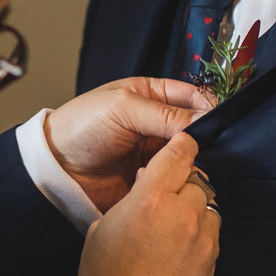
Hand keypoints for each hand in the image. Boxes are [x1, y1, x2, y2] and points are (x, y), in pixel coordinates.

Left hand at [45, 77, 210, 211]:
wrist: (57, 167)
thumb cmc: (82, 126)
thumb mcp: (124, 108)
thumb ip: (166, 114)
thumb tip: (205, 121)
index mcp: (151, 96)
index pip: (192, 96)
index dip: (207, 106)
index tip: (218, 121)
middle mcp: (157, 123)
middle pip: (194, 127)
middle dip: (203, 136)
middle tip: (206, 146)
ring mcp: (154, 152)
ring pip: (188, 154)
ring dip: (191, 159)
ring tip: (190, 164)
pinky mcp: (151, 177)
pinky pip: (174, 177)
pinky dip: (178, 178)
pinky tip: (174, 180)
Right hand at [76, 133, 219, 275]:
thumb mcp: (102, 229)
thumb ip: (128, 200)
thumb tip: (144, 185)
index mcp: (151, 199)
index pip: (178, 155)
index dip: (181, 145)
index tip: (181, 143)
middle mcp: (183, 213)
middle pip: (196, 179)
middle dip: (184, 180)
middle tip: (167, 191)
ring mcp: (202, 238)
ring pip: (207, 206)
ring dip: (194, 207)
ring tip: (174, 222)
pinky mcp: (212, 261)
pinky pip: (211, 234)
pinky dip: (199, 232)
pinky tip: (180, 246)